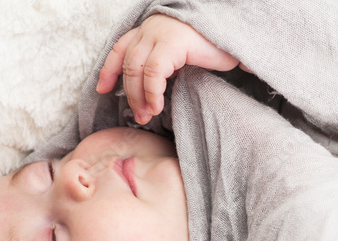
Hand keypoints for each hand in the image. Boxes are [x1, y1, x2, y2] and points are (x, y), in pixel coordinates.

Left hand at [96, 14, 245, 123]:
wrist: (235, 34)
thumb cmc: (211, 46)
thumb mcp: (179, 55)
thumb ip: (162, 64)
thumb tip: (148, 90)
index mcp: (149, 30)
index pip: (119, 49)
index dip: (108, 70)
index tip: (102, 89)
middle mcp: (150, 28)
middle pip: (127, 64)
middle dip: (129, 94)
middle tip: (139, 116)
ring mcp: (160, 33)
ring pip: (136, 69)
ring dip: (139, 97)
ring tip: (147, 115)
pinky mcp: (172, 42)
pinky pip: (153, 72)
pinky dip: (152, 92)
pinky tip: (157, 106)